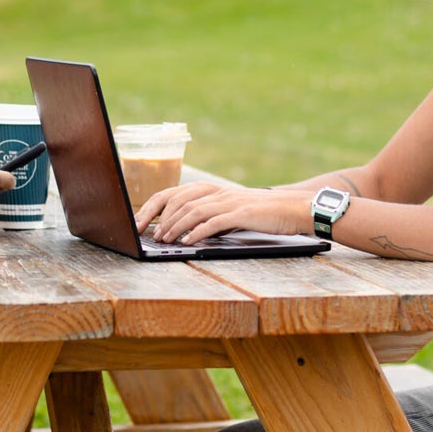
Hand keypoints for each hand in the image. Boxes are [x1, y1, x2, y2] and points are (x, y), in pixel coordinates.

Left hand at [135, 181, 308, 244]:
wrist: (293, 208)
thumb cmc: (261, 213)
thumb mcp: (230, 210)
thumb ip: (209, 216)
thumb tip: (183, 231)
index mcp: (211, 189)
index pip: (173, 193)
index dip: (153, 207)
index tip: (140, 222)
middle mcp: (217, 191)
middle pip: (178, 200)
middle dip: (159, 218)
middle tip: (147, 234)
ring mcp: (229, 200)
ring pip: (193, 210)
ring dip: (175, 226)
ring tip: (163, 239)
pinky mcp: (242, 212)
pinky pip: (214, 221)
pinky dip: (197, 232)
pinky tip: (187, 242)